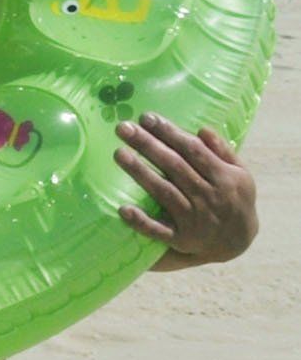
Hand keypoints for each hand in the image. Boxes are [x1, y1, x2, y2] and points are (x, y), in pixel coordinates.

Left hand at [118, 115, 256, 265]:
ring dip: (140, 173)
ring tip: (119, 153)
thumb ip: (222, 151)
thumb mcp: (240, 174)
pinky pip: (158, 230)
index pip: (192, 150)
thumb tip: (202, 129)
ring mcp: (194, 219)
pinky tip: (123, 209)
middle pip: (174, 166)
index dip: (169, 133)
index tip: (146, 117)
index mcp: (224, 177)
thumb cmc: (234, 199)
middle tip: (123, 128)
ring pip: (164, 192)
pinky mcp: (181, 238)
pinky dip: (141, 221)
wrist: (237, 242)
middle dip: (148, 145)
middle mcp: (209, 196)